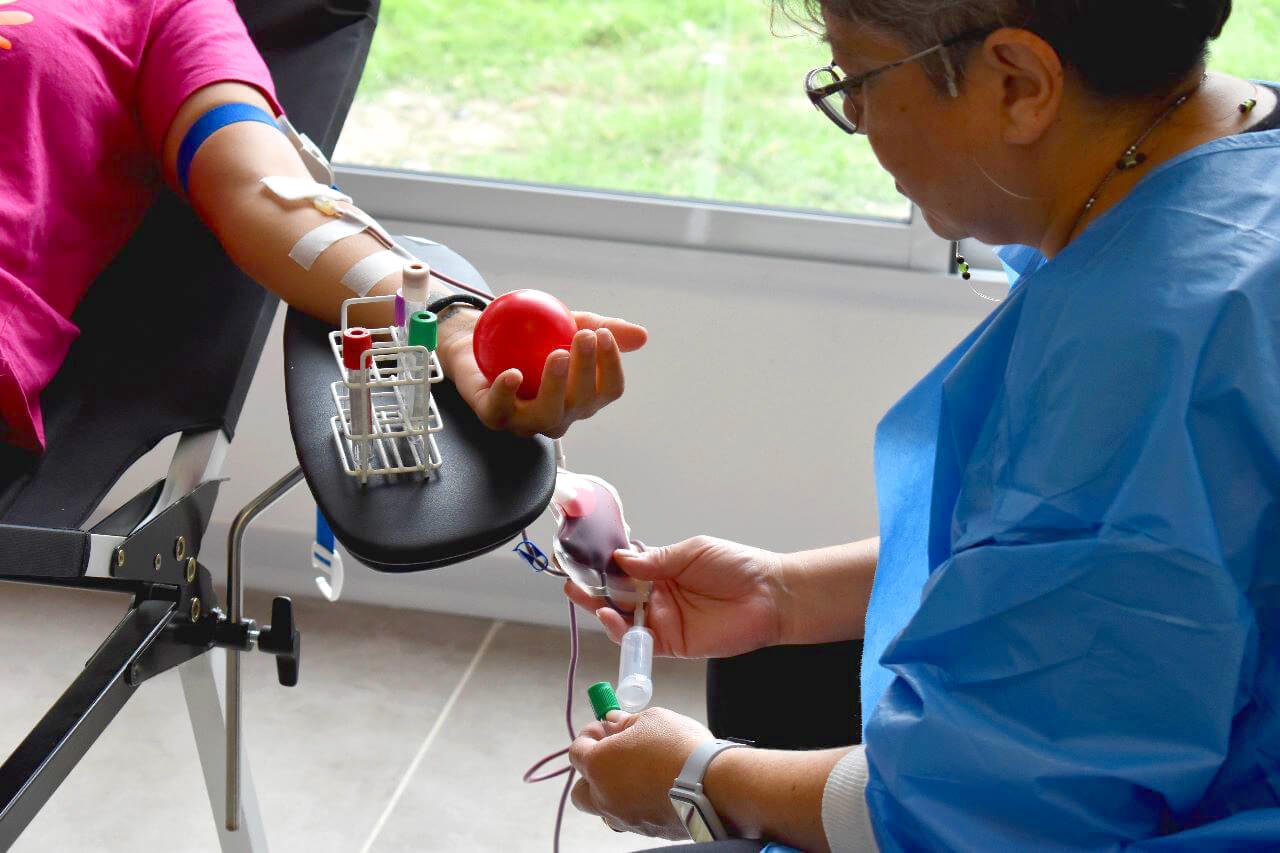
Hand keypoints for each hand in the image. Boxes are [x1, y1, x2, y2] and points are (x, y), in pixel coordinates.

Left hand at [439, 310, 646, 438]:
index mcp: (582, 397)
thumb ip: (600, 328)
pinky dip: (508, 394)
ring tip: (558, 354)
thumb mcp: (566, 324)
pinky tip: (513, 374)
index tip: (603, 335)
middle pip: (582, 403)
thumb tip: (642, 336)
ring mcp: (527, 420)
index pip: (608, 390)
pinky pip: (501, 411)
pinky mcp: (494, 416)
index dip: (611, 366)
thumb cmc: (529, 336)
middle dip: (586, 370)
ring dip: (555, 386)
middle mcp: (559, 415)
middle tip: (583, 336)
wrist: (478, 336)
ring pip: (547, 415)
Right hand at [564, 536, 785, 658]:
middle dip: (595, 590)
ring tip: (584, 598)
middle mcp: (659, 596)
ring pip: (625, 619)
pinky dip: (623, 632)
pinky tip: (611, 618)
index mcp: (663, 570)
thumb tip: (621, 559)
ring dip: (602, 610)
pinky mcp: (673, 644)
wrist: (770, 597)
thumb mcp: (692, 552)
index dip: (604, 566)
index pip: (625, 569)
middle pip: (619, 595)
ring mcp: (665, 621)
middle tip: (572, 583)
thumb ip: (655, 561)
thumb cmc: (737, 567)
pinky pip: (641, 642)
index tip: (582, 560)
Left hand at [569, 707, 710, 839]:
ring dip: (612, 790)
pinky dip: (635, 802)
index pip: (576, 751)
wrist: (714, 785)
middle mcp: (604, 797)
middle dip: (591, 772)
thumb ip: (626, 722)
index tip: (603, 727)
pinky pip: (630, 816)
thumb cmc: (679, 747)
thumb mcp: (651, 719)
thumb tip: (614, 722)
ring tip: (637, 772)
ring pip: (604, 808)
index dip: (589, 735)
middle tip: (612, 753)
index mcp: (598, 766)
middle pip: (581, 790)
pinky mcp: (646, 831)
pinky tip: (655, 787)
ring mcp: (624, 818)